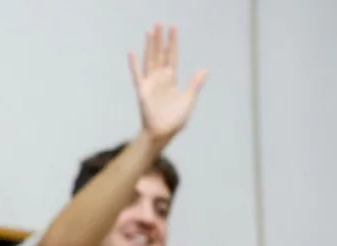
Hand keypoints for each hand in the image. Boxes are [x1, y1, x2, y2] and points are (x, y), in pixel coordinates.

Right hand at [129, 24, 207, 142]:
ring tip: (149, 31)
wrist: (163, 132)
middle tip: (159, 22)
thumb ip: (195, 84)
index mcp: (171, 79)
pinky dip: (134, 64)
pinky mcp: (142, 90)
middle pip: (159, 53)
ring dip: (149, 45)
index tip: (173, 28)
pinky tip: (131, 52)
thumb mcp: (189, 100)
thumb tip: (205, 70)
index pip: (172, 56)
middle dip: (159, 39)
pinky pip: (137, 74)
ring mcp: (150, 83)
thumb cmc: (175, 119)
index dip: (172, 42)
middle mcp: (160, 78)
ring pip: (149, 59)